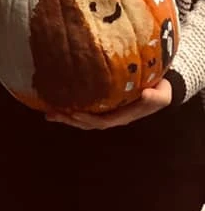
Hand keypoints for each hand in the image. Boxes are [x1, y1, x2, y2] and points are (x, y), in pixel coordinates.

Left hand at [45, 78, 171, 129]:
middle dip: (69, 120)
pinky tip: (56, 101)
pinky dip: (70, 107)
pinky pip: (84, 108)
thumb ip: (155, 97)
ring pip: (83, 118)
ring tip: (48, 111)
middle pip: (87, 122)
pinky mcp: (102, 104)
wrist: (159, 87)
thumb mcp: (161, 95)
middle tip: (50, 114)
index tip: (73, 114)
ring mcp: (106, 111)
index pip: (101, 122)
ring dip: (66, 116)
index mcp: (122, 116)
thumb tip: (146, 94)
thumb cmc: (158, 91)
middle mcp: (111, 116)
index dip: (87, 119)